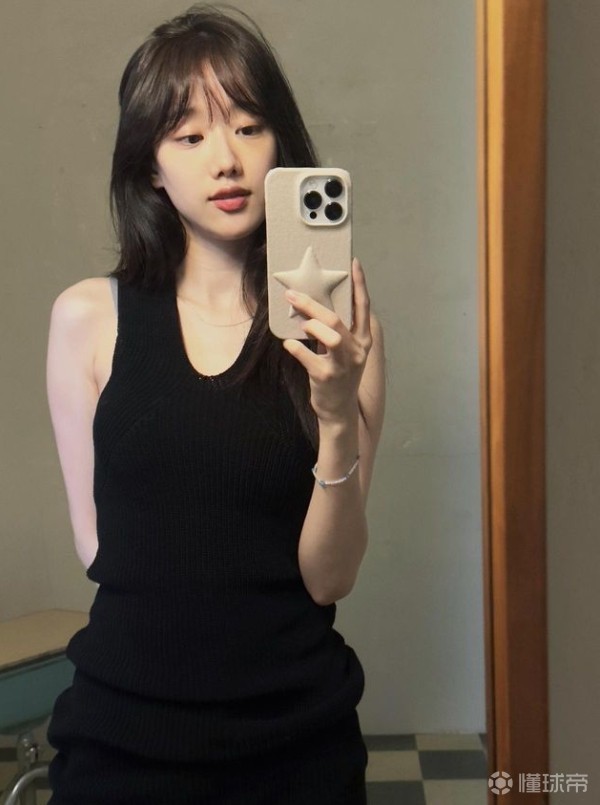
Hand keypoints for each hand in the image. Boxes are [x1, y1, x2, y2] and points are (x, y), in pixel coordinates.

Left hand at [282, 258, 372, 424]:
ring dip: (309, 324)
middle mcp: (357, 350)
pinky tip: (288, 344)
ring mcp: (342, 365)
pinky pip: (307, 357)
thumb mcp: (345, 352)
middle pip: (336, 319)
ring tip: (298, 323)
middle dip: (312, 304)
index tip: (353, 262)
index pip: (363, 306)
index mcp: (363, 340)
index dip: (359, 284)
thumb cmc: (339, 375)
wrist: (339, 410)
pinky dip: (295, 348)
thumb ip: (336, 330)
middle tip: (292, 294)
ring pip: (329, 335)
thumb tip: (315, 306)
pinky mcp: (326, 377)